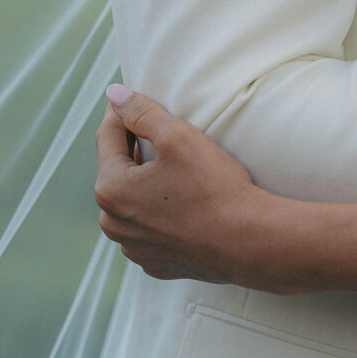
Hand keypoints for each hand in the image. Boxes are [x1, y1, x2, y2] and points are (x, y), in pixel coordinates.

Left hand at [95, 86, 267, 286]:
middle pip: (119, 170)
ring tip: (179, 170)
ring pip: (133, 201)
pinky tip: (186, 203)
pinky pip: (150, 228)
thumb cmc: (214, 187)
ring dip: (147, 182)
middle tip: (167, 135)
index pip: (107, 136)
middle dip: (137, 150)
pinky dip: (160, 212)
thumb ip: (142, 112)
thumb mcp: (178, 137)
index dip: (123, 112)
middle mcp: (113, 223)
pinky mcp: (155, 262)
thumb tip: (114, 95)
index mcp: (111, 190)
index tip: (138, 98)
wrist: (248, 240)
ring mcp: (134, 247)